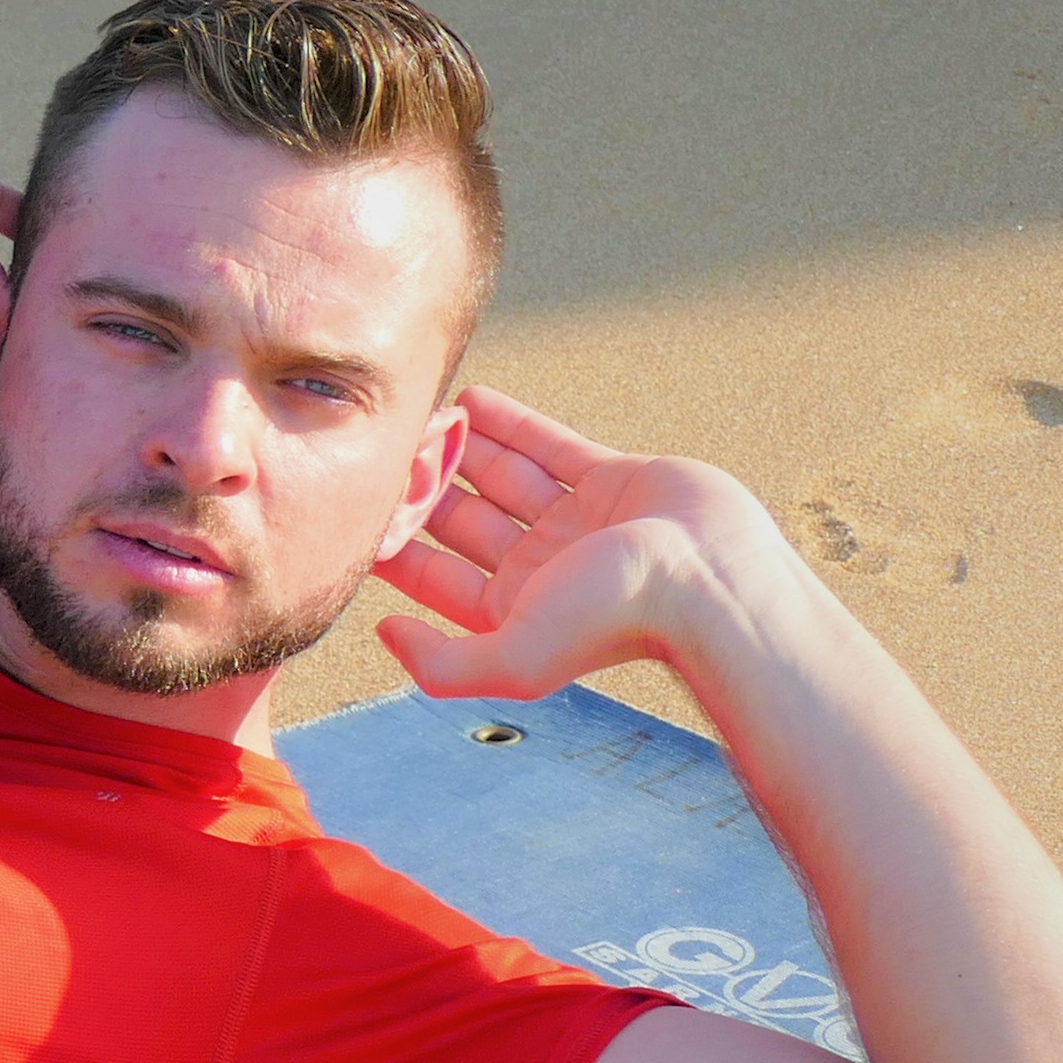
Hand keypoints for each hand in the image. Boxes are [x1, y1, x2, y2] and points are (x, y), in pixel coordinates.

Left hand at [375, 385, 788, 698]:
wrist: (709, 579)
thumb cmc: (614, 622)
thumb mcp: (514, 659)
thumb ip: (442, 663)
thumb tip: (383, 633)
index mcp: (512, 611)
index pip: (434, 574)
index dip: (392, 541)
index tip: (352, 506)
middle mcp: (540, 567)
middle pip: (463, 520)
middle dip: (423, 486)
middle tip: (384, 448)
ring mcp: (576, 520)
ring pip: (503, 477)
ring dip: (462, 449)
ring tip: (421, 416)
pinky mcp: (614, 478)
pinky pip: (551, 445)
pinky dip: (512, 424)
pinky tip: (472, 399)